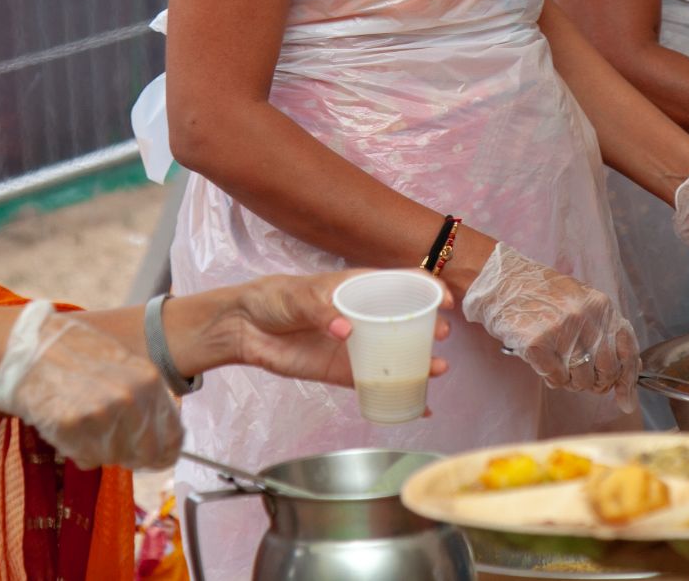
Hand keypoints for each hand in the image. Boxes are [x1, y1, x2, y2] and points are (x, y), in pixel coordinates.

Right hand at [0, 302, 181, 469]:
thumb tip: (164, 437)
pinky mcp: (72, 429)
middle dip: (131, 454)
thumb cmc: (76, 353)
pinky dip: (78, 449)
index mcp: (149, 381)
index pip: (172, 439)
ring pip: (113, 458)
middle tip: (111, 440)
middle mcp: (130, 400)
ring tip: (82, 421)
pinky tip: (67, 424)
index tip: (156, 457)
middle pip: (144, 455)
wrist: (28, 348)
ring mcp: (101, 415)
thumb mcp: (123, 364)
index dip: (164, 453)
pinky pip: (85, 458)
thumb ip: (145, 398)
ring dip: (101, 449)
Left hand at [208, 271, 451, 386]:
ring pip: (395, 354)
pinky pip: (374, 384)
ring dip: (420, 363)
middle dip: (429, 328)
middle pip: (405, 320)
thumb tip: (345, 329)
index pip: (400, 283)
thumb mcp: (299, 296)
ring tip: (436, 370)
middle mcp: (362, 316)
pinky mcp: (342, 372)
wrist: (245, 328)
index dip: (426, 288)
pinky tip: (418, 405)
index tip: (443, 300)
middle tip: (440, 337)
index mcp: (357, 288)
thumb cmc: (275, 299)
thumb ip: (323, 311)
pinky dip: (396, 394)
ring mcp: (355, 346)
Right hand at [462, 243, 638, 410]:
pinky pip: (556, 380)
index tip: (625, 401)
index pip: (627, 350)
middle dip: (597, 384)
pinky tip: (543, 362)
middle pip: (606, 371)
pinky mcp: (537, 344)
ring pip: (581, 380)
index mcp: (600, 305)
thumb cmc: (541, 294)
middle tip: (584, 381)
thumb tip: (628, 373)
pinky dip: (551, 378)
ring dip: (571, 381)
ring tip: (558, 364)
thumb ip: (603, 331)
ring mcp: (561, 330)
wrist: (501, 280)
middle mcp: (585, 317)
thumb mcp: (580, 302)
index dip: (628, 381)